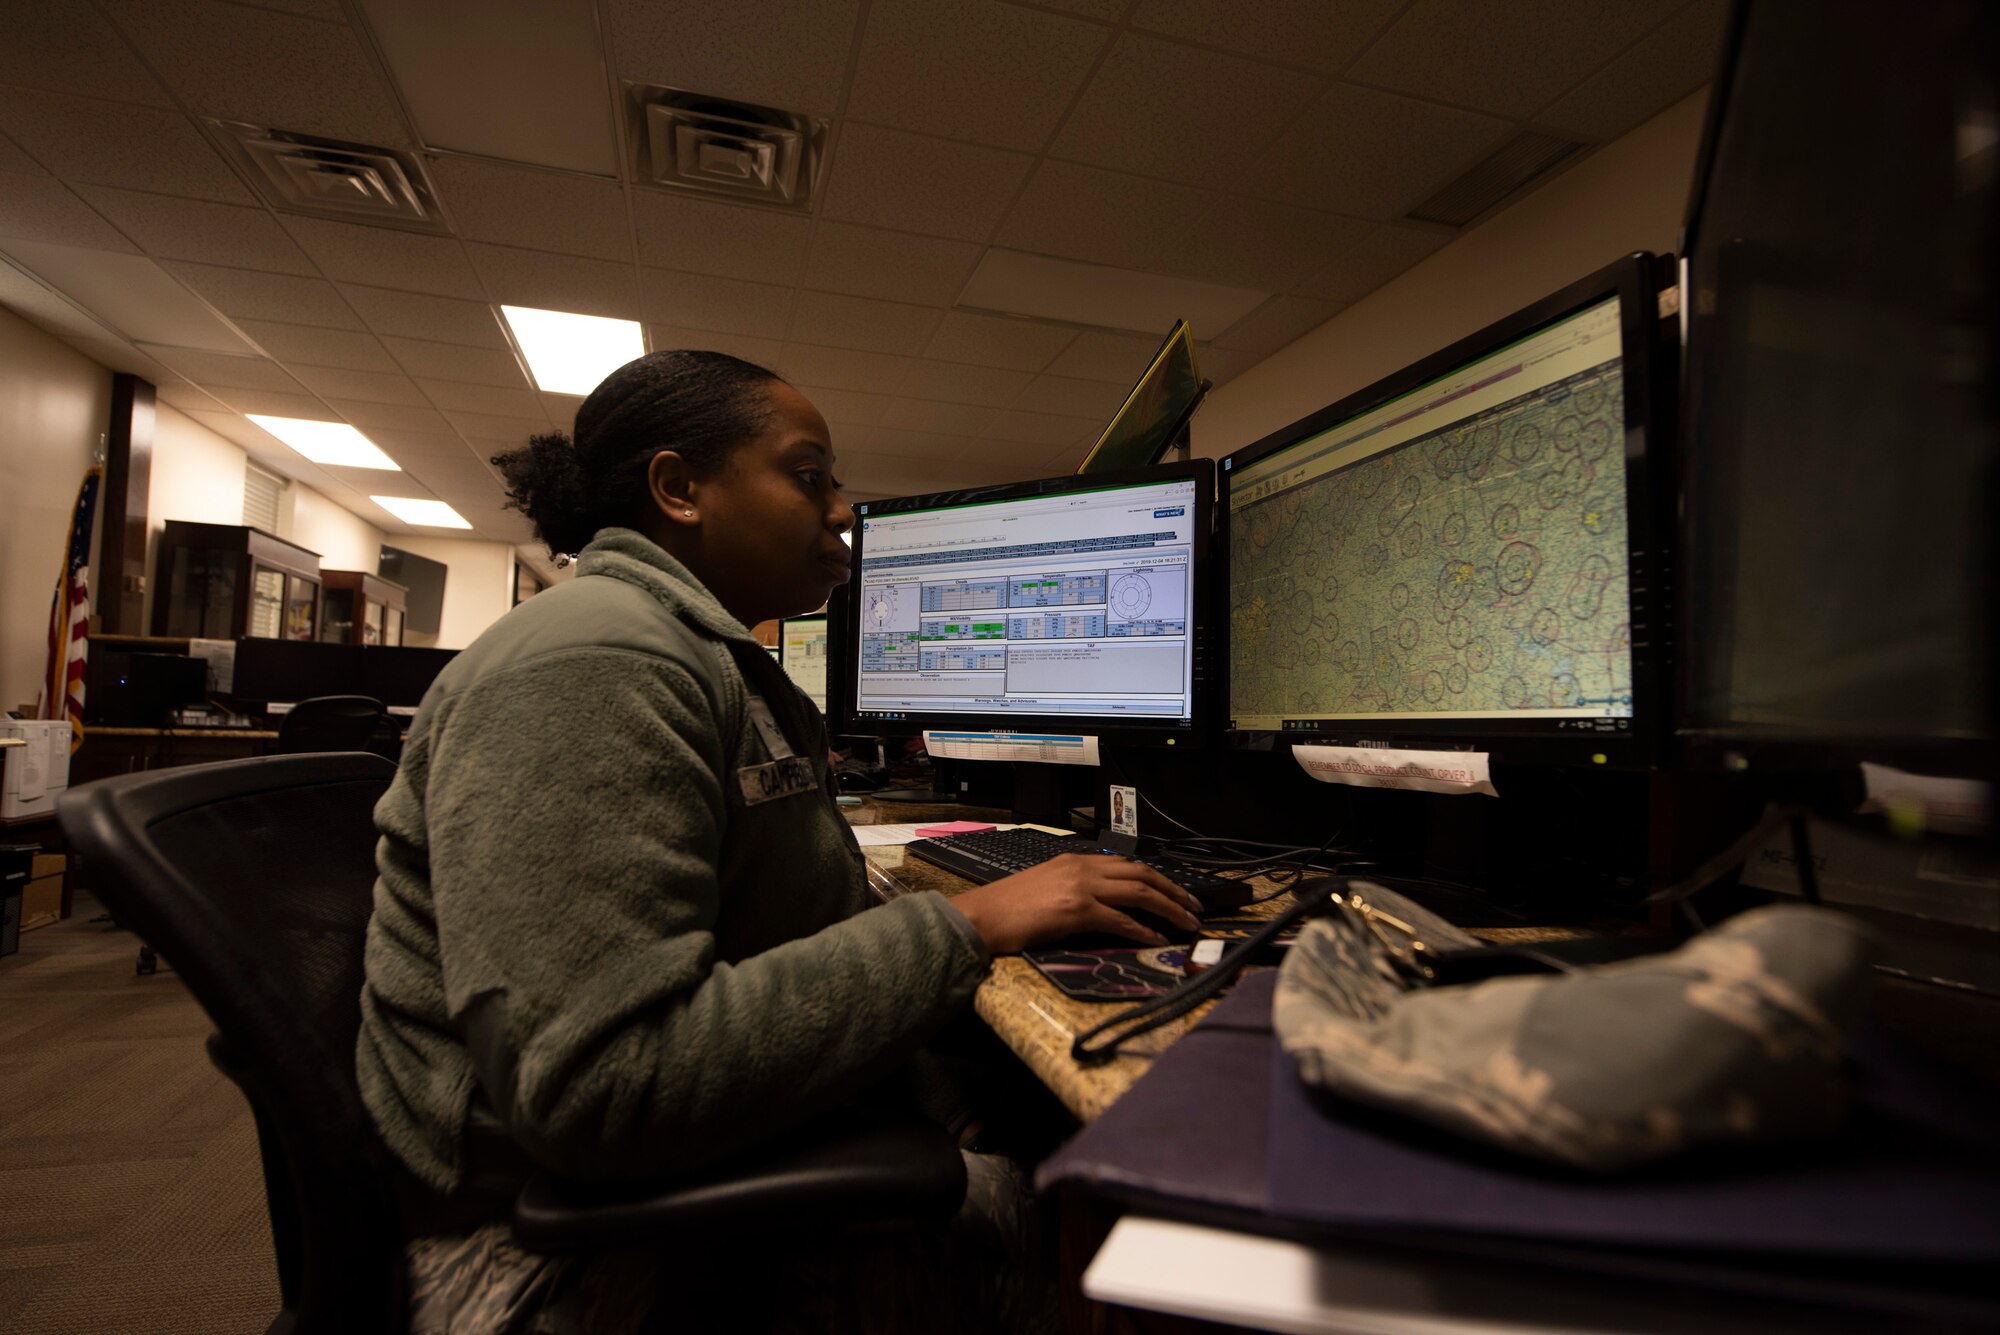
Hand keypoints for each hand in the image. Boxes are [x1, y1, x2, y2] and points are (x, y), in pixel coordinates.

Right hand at [950, 854, 1203, 954]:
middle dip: (1173, 890)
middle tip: (1195, 908)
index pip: (1127, 864)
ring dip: (1169, 908)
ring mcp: (1081, 886)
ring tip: (1187, 924)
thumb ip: (1075, 890)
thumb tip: (1104, 906)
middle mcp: (1082, 867)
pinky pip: (1121, 920)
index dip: (1157, 879)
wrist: (980, 917)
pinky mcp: (1077, 909)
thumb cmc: (1007, 910)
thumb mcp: (1047, 888)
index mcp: (1076, 861)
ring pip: (1139, 892)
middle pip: (1142, 873)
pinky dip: (1143, 931)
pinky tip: (1156, 941)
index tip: (1175, 893)